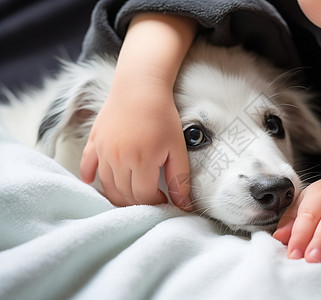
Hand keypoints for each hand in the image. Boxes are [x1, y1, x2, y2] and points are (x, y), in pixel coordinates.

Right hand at [80, 13, 196, 207]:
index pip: (143, 197)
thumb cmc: (162, 116)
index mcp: (141, 162)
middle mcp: (118, 160)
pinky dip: (90, 177)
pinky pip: (87, 165)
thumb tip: (185, 207)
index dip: (155, 202)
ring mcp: (103, 152)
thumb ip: (180, 179)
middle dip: (138, 201)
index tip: (163, 197)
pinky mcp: (94, 142)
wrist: (140, 87)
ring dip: (118, 194)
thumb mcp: (177, 148)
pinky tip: (94, 183)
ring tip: (132, 192)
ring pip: (106, 185)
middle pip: (124, 194)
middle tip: (149, 195)